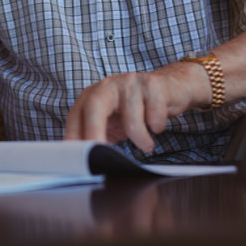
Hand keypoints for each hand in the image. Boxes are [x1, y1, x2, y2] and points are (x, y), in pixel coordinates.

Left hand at [64, 62, 207, 151]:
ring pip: (130, 117)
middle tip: (99, 156)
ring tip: (146, 145)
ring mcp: (129, 82)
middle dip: (94, 131)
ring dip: (139, 138)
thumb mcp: (114, 122)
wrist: (172, 87)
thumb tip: (87, 162)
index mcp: (93, 94)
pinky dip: (157, 126)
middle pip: (94, 105)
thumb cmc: (137, 109)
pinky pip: (154, 114)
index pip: (76, 114)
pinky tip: (157, 124)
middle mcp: (108, 85)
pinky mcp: (152, 84)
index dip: (73, 134)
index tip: (74, 156)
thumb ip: (99, 136)